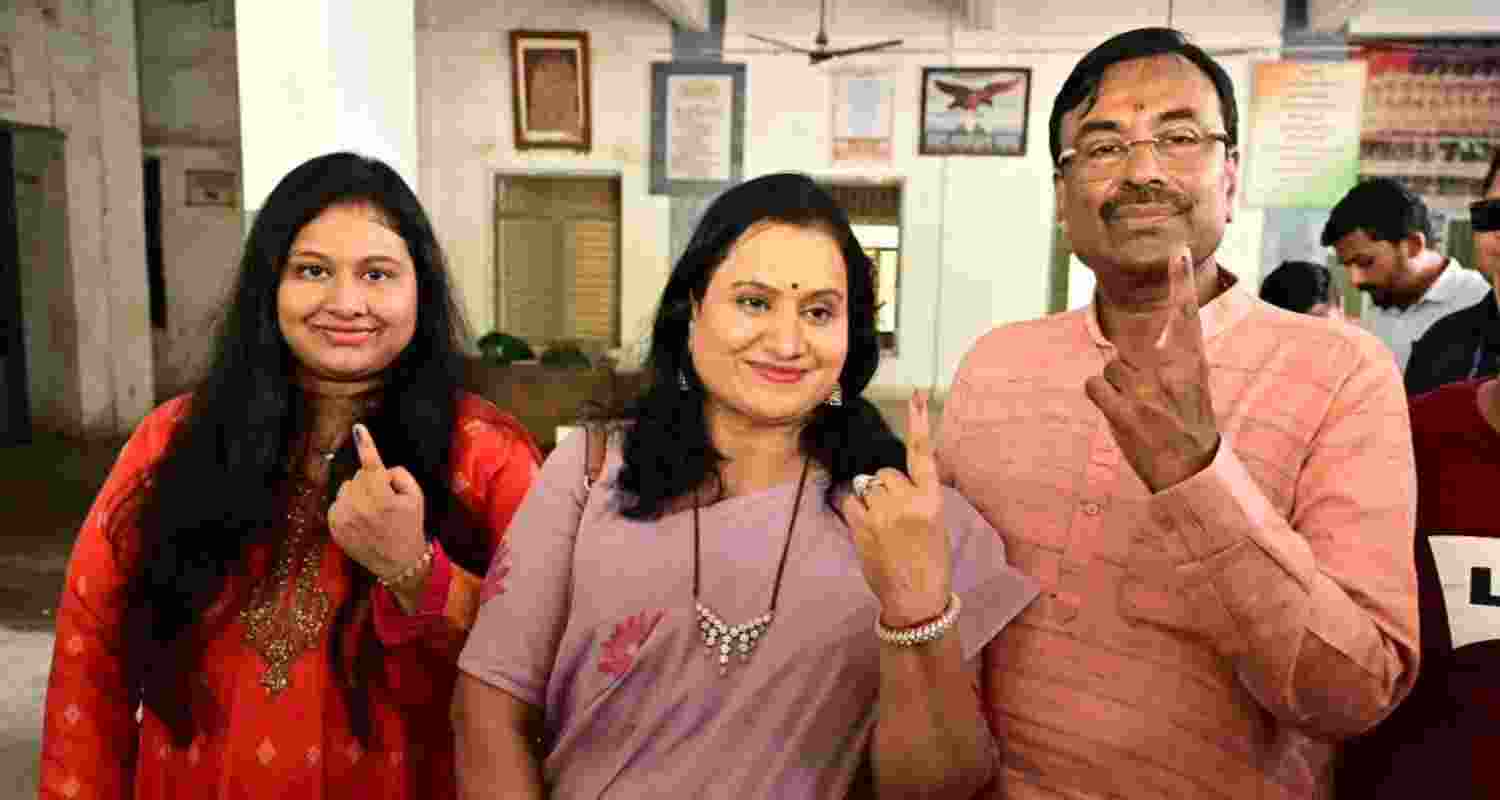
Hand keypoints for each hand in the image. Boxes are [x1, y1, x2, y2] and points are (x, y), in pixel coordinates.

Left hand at [328, 424, 428, 590]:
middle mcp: (360, 508)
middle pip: (359, 476)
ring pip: (347, 488)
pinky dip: (348, 506)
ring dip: (358, 494)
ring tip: (372, 513)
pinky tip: (360, 520)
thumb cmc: (409, 526)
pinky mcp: (334, 526)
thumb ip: (400, 475)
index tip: (357, 428)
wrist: (398, 563)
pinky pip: (338, 502)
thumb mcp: (416, 498)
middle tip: (385, 502)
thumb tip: (381, 469)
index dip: (366, 444)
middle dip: (371, 482)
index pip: (372, 465)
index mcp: (382, 499)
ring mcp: (344, 518)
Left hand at [840, 390, 951, 627]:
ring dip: (870, 501)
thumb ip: (916, 498)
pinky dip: (854, 513)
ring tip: (883, 528)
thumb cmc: (930, 562)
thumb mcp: (935, 524)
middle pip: (885, 474)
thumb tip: (886, 481)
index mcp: (932, 500)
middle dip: (886, 488)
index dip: (919, 422)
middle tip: (895, 518)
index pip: (923, 454)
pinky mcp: (862, 528)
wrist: (916, 600)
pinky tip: (868, 532)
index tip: (915, 394)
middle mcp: (908, 502)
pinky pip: (849, 503)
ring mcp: (883, 515)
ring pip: (866, 487)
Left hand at [1084, 247, 1219, 491]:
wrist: (1191, 470)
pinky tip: (1119, 416)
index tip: (1177, 252)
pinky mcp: (1125, 412)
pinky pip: (1095, 385)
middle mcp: (1170, 371)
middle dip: (1129, 374)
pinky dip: (1101, 399)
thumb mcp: (1192, 388)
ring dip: (1116, 389)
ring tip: (1138, 412)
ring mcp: (1146, 391)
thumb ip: (1171, 362)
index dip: (1181, 282)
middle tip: (1149, 402)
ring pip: (1110, 368)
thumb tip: (1132, 349)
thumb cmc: (1187, 427)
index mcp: (1191, 363)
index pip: (1186, 315)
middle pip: (1127, 349)